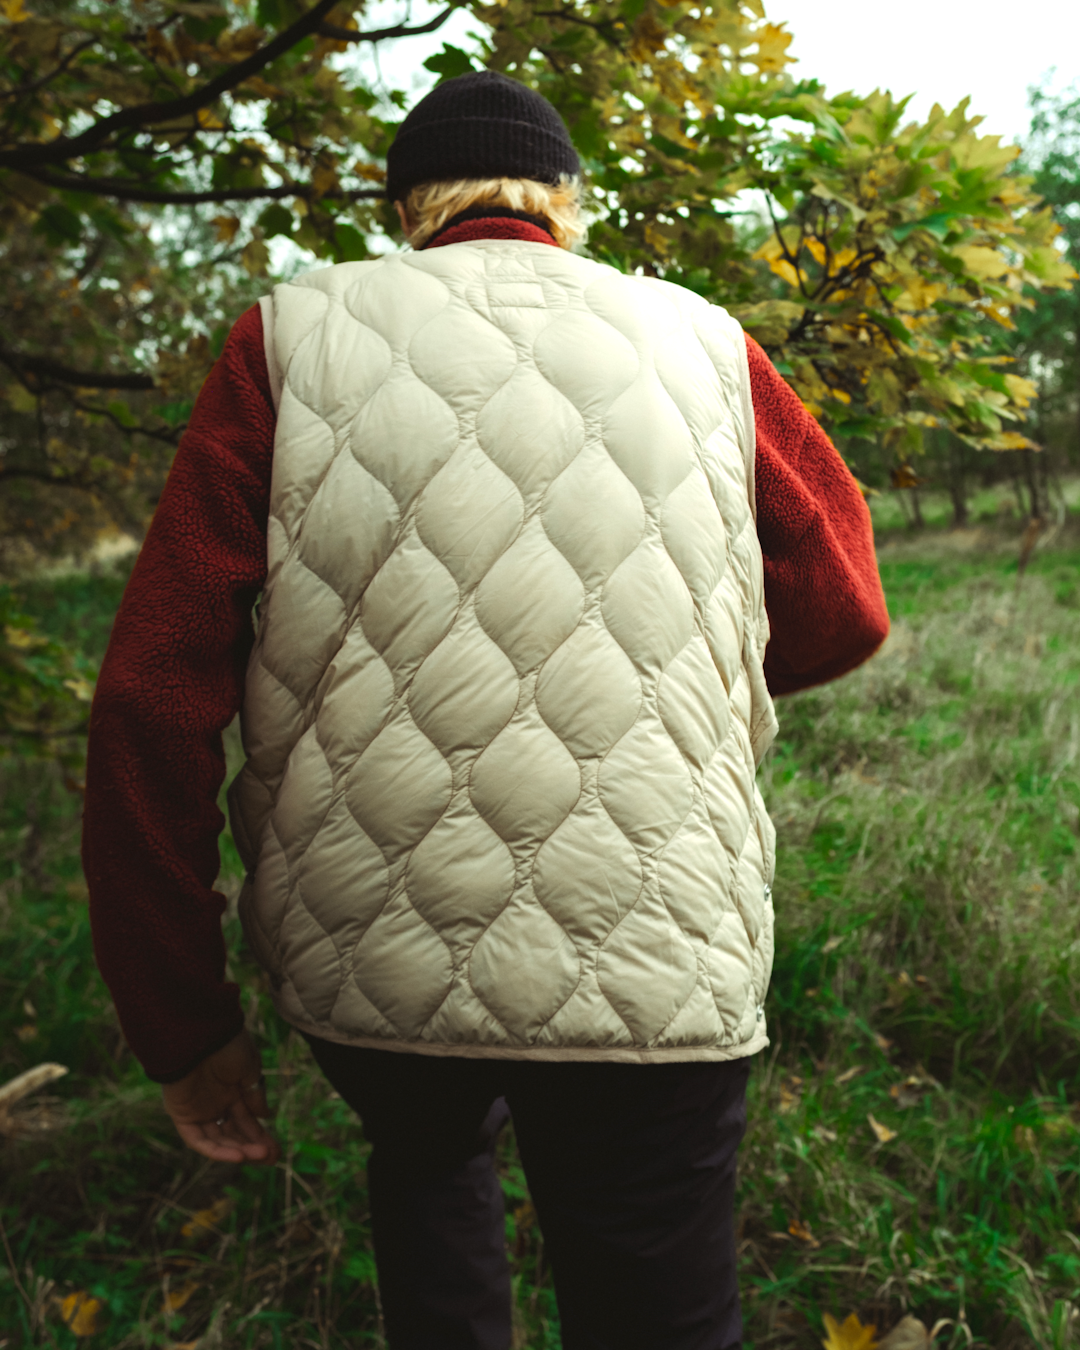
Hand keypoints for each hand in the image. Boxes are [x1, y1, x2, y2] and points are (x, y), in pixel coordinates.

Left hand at [162, 1029, 279, 1164]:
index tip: (276, 1150)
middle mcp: (214, 1102)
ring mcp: (198, 1110)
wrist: (201, 1033)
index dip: (260, 1135)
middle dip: (252, 1146)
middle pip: (233, 1133)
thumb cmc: (228, 1045)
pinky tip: (238, 1155)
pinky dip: (216, 1150)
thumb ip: (255, 1095)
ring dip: (238, 1150)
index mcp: (231, 1089)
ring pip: (218, 1139)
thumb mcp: (250, 1070)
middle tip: (271, 1158)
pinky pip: (197, 1139)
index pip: (246, 1119)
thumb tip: (265, 1116)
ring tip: (259, 1156)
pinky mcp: (181, 1115)